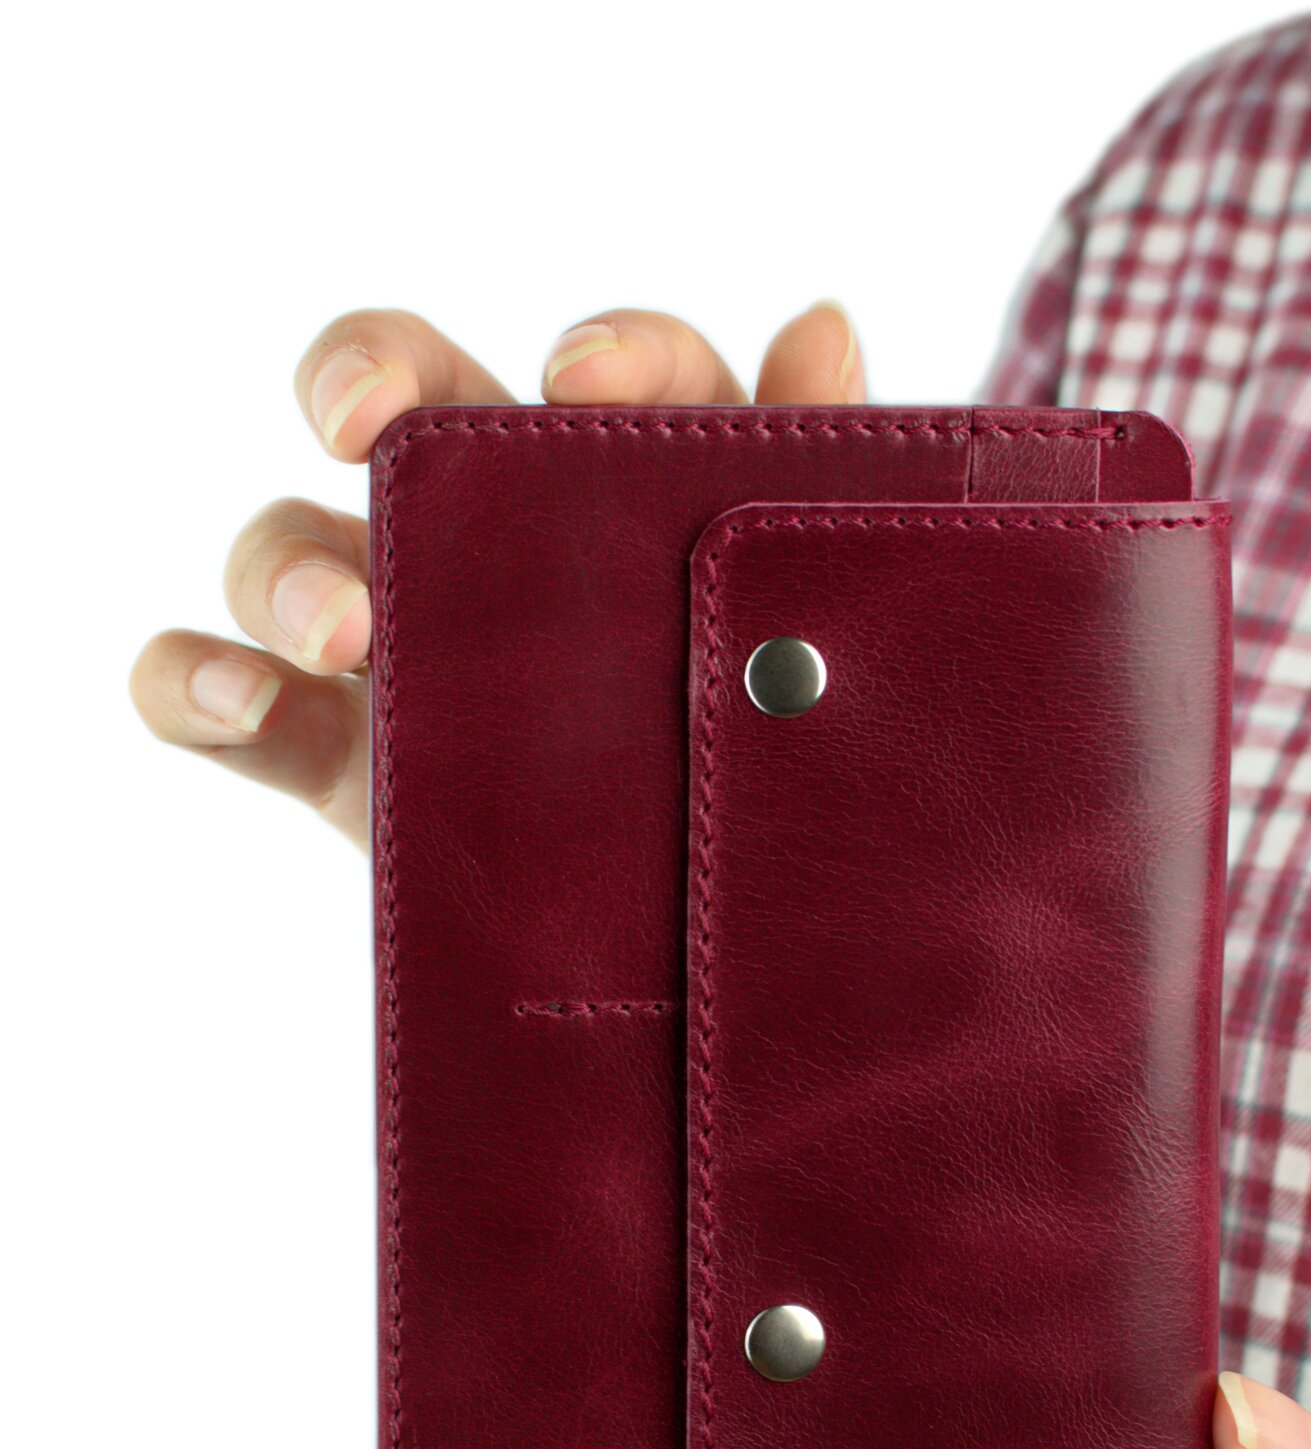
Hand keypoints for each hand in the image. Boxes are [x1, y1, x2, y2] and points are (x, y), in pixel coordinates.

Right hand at [130, 302, 865, 846]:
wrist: (695, 965)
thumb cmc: (747, 783)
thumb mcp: (805, 649)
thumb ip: (810, 504)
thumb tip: (822, 320)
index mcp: (632, 502)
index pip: (621, 376)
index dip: (610, 352)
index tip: (583, 379)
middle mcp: (497, 544)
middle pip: (399, 398)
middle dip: (361, 372)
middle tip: (360, 419)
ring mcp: (400, 649)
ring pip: (286, 544)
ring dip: (285, 564)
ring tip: (339, 632)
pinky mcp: (331, 755)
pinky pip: (210, 695)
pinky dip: (189, 682)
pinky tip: (236, 700)